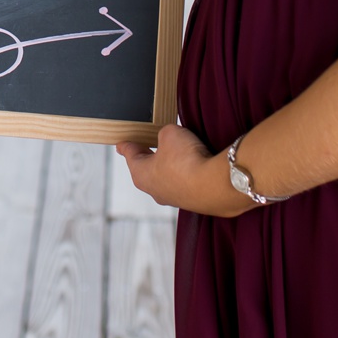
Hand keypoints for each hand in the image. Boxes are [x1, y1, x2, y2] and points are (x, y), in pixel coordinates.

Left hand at [115, 123, 253, 218]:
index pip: (131, 156)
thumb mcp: (170, 134)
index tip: (121, 144)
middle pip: (148, 169)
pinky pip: (187, 185)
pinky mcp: (195, 203)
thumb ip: (164, 134)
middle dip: (149, 156)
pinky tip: (197, 166)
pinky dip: (189, 175)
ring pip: (169, 179)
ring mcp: (175, 200)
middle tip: (148, 146)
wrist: (216, 185)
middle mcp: (155, 191)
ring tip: (179, 153)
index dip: (126, 146)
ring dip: (173, 166)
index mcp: (141, 174)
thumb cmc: (187, 160)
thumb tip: (169, 139)